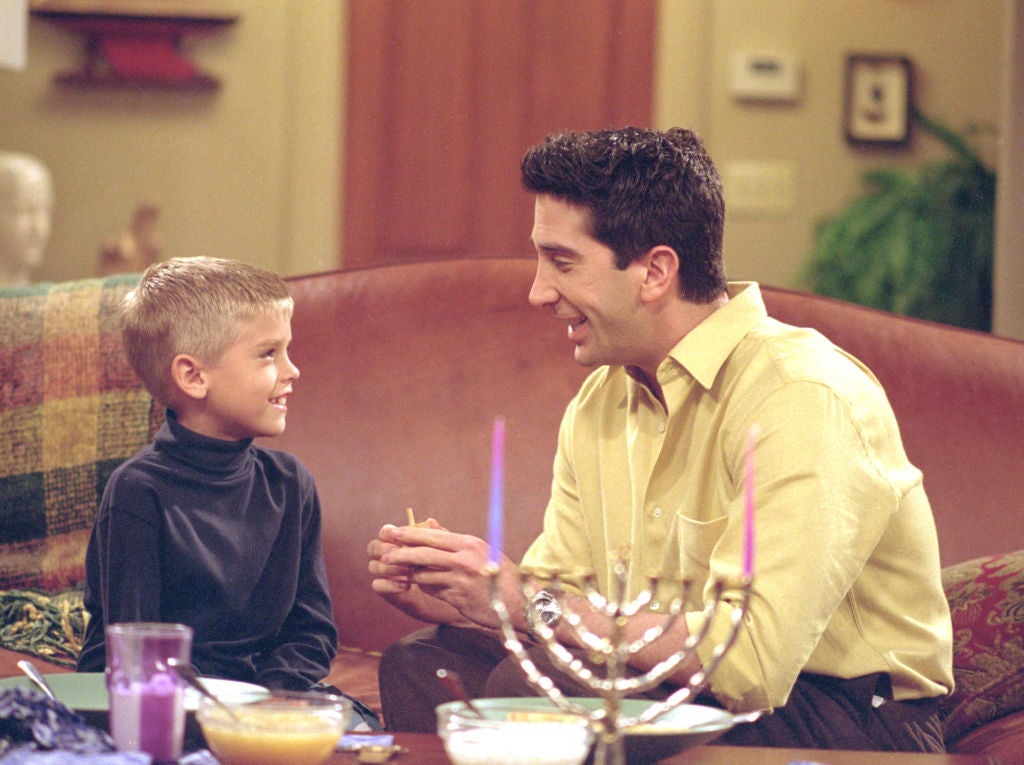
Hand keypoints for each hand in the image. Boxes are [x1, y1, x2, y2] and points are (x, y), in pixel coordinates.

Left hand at [371, 523, 519, 628]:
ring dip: (413, 575)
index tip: (392, 533)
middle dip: (400, 554)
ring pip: (424, 574)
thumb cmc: (501, 575)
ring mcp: (460, 580)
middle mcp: (464, 559)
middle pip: (422, 553)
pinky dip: (426, 588)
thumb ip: (454, 539)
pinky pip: (432, 591)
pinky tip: (426, 586)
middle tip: (384, 555)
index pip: (432, 536)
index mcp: (470, 544)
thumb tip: (430, 522)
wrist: (519, 603)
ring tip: (406, 574)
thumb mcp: (482, 550)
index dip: (409, 534)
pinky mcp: (457, 599)